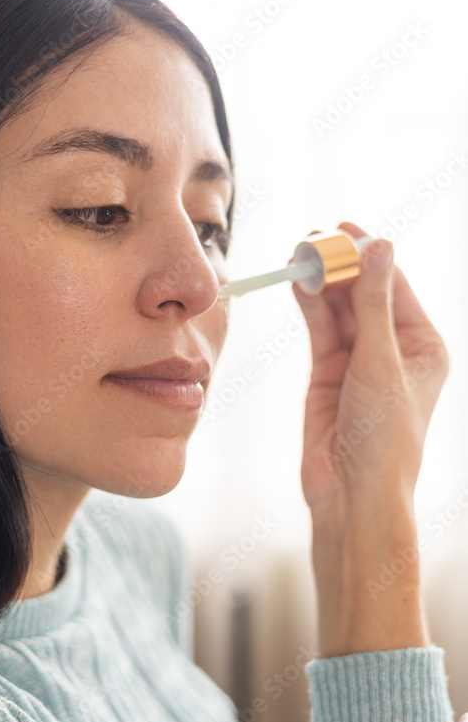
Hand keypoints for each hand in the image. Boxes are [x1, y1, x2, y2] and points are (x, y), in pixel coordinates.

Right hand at [291, 221, 448, 512]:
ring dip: (321, 284)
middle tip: (314, 239)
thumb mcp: (381, 362)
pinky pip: (320, 330)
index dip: (370, 256)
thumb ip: (374, 304)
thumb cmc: (384, 435)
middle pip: (365, 294)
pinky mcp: (328, 373)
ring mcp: (359, 361)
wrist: (351, 491)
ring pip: (339, 310)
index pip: (395, 287)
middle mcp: (393, 350)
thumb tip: (379, 248)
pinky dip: (309, 307)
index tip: (344, 230)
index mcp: (424, 347)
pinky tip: (298, 285)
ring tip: (299, 256)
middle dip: (341, 267)